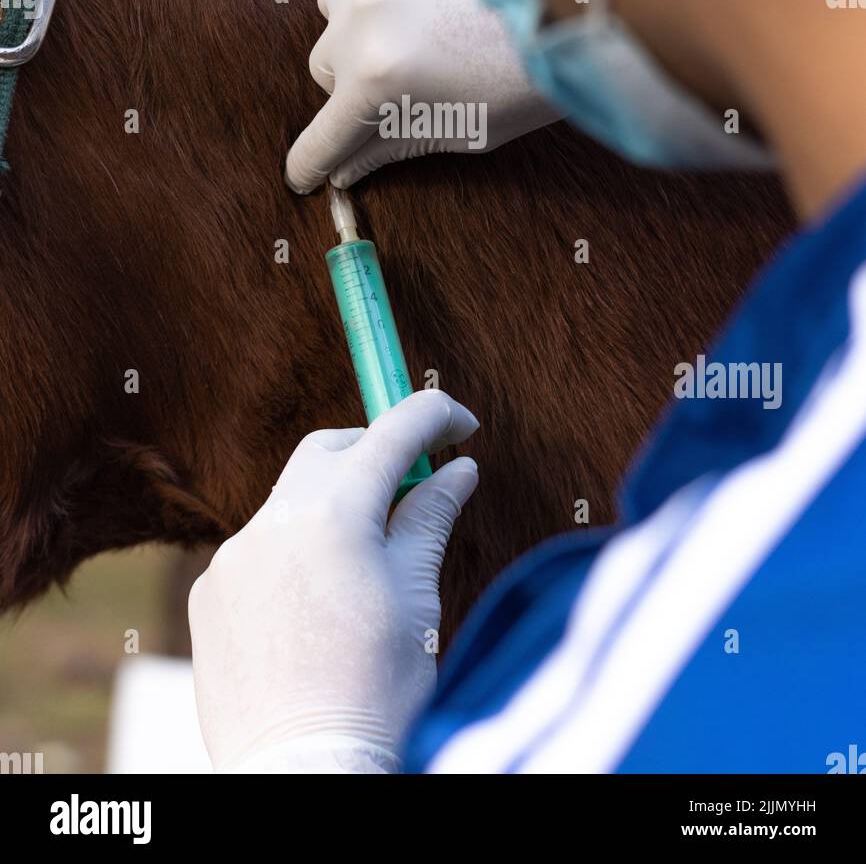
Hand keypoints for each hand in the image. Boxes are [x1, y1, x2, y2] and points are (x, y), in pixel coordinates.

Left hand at [189, 391, 478, 773]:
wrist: (304, 772)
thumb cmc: (376, 689)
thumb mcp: (417, 596)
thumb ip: (430, 518)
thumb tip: (458, 470)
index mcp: (335, 514)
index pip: (391, 432)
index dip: (433, 416)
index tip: (460, 423)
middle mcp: (274, 521)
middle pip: (330, 450)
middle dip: (375, 452)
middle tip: (415, 483)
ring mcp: (233, 557)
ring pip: (293, 502)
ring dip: (333, 509)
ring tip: (367, 564)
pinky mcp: (210, 594)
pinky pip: (260, 549)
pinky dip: (296, 553)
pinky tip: (319, 604)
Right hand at [285, 0, 557, 192]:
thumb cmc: (539, 65)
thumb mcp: (474, 128)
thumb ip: (400, 144)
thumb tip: (351, 166)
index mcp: (381, 84)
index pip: (322, 139)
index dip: (313, 163)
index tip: (307, 175)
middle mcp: (362, 20)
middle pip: (325, 66)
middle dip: (353, 83)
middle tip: (404, 84)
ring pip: (338, 6)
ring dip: (364, 22)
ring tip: (423, 24)